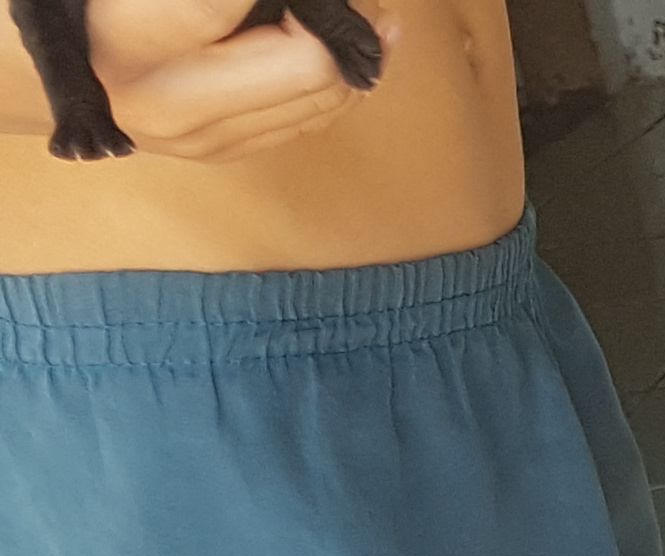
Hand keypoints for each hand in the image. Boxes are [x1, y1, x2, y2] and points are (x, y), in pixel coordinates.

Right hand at [83, 0, 376, 161]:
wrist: (23, 69)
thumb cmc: (69, 6)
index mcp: (137, 43)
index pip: (259, 11)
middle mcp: (173, 103)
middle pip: (315, 64)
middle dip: (345, 17)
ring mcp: (199, 138)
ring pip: (327, 96)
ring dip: (352, 47)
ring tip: (351, 9)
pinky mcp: (218, 151)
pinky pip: (310, 116)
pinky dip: (335, 74)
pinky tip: (338, 40)